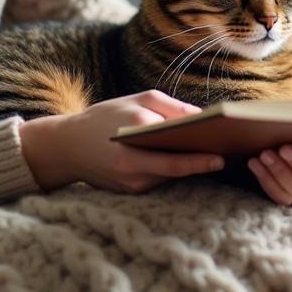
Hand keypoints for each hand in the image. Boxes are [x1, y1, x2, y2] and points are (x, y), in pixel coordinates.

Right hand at [19, 90, 224, 192]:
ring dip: (187, 166)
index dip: (198, 159)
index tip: (220, 156)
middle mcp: (132, 166)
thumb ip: (169, 107)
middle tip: (224, 157)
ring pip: (168, 176)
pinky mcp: (129, 191)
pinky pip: (157, 179)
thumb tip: (200, 116)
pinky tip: (184, 158)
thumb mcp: (135, 100)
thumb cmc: (103, 117)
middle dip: (199, 164)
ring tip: (211, 152)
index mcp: (133, 140)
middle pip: (175, 170)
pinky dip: (171, 169)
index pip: (173, 156)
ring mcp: (130, 183)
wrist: (66, 146)